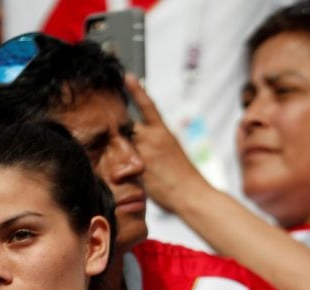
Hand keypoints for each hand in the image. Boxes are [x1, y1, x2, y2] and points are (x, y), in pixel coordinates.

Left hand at [124, 73, 207, 213]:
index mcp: (163, 131)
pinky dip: (122, 171)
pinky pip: (124, 166)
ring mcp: (143, 153)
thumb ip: (155, 144)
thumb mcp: (172, 151)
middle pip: (128, 127)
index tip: (127, 76)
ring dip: (121, 154)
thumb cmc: (183, 177)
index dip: (137, 90)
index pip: (148, 105)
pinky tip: (127, 178)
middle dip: (121, 131)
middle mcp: (152, 138)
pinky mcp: (138, 170)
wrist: (190, 193)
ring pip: (123, 147)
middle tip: (119, 135)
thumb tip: (144, 146)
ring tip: (131, 165)